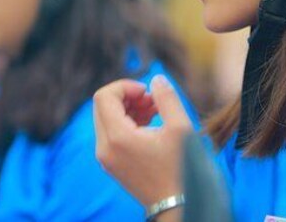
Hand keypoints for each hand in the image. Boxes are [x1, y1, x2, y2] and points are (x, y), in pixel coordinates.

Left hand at [94, 75, 192, 205]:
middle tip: (153, 101)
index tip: (148, 91)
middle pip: (103, 106)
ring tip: (156, 111)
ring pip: (107, 118)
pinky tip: (151, 124)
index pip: (104, 96)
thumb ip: (166, 98)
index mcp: (117, 137)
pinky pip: (111, 134)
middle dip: (127, 97)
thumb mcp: (180, 128)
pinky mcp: (112, 164)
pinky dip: (127, 123)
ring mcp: (106, 158)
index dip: (125, 86)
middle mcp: (104, 148)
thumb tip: (155, 79)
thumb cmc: (182, 169)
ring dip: (128, 108)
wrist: (178, 207)